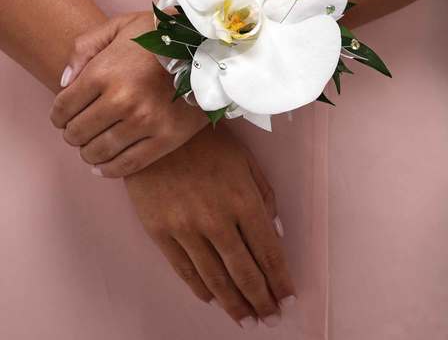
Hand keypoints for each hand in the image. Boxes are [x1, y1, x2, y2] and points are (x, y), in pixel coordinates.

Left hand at [50, 12, 206, 176]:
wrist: (207, 49)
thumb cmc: (159, 35)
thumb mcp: (119, 26)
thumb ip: (84, 49)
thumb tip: (63, 83)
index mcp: (104, 72)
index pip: (63, 107)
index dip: (57, 115)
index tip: (62, 117)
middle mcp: (122, 100)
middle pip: (77, 133)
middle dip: (72, 133)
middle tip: (78, 130)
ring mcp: (145, 122)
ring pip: (99, 152)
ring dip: (87, 152)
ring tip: (91, 146)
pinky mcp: (166, 139)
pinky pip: (127, 165)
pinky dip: (108, 170)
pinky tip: (102, 166)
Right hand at [125, 124, 294, 328]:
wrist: (157, 131)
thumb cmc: (207, 142)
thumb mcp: (245, 160)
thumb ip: (264, 196)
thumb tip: (277, 233)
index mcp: (242, 199)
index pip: (268, 251)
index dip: (280, 279)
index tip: (288, 299)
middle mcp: (217, 220)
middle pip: (244, 272)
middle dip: (261, 299)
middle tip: (270, 318)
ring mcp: (185, 228)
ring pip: (215, 278)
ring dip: (234, 304)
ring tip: (246, 320)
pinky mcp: (160, 232)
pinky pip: (184, 269)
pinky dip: (200, 288)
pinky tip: (212, 300)